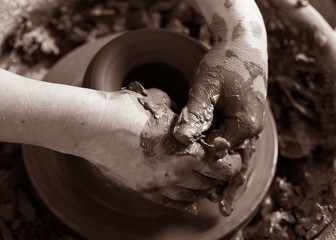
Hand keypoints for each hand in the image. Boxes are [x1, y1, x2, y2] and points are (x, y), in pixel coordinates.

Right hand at [76, 85, 241, 213]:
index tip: (231, 157)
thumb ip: (182, 119)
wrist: (95, 126)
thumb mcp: (163, 107)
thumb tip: (189, 122)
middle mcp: (177, 172)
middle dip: (219, 176)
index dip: (232, 163)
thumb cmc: (129, 110)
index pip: (224, 166)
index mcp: (187, 150)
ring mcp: (159, 184)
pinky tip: (189, 200)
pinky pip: (171, 202)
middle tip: (219, 168)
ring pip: (192, 196)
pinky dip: (184, 202)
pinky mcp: (143, 189)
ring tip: (204, 180)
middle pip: (210, 183)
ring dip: (202, 189)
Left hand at [173, 41, 266, 156]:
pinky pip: (232, 132)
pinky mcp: (249, 118)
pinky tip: (210, 111)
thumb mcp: (205, 86)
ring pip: (227, 141)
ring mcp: (253, 124)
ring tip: (202, 113)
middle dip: (204, 140)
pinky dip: (218, 127)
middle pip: (223, 149)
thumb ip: (194, 114)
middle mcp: (253, 130)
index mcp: (245, 125)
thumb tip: (181, 139)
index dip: (196, 143)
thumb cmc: (225, 62)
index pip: (215, 150)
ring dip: (211, 134)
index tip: (183, 129)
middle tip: (191, 121)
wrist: (244, 44)